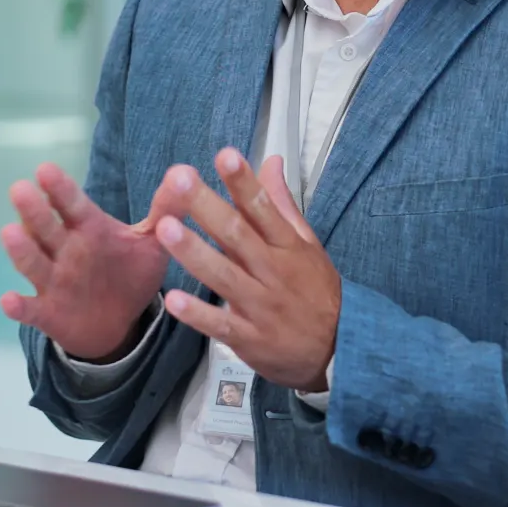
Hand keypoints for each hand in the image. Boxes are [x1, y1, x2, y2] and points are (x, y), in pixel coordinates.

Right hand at [0, 163, 186, 361]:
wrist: (117, 322)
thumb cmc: (129, 272)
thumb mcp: (150, 242)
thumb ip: (166, 210)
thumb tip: (186, 173)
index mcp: (89, 227)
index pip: (72, 204)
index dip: (59, 188)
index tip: (45, 169)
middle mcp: (65, 250)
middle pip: (46, 227)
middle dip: (34, 210)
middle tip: (21, 189)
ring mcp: (53, 281)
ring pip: (33, 262)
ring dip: (21, 250)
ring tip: (10, 233)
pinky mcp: (46, 313)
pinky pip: (30, 309)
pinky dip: (19, 307)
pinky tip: (8, 301)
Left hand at [156, 149, 340, 391]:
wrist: (342, 350)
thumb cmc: (317, 291)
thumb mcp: (307, 244)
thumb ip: (282, 203)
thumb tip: (270, 161)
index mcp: (288, 247)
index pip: (264, 208)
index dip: (243, 182)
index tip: (225, 156)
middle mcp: (273, 272)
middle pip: (237, 235)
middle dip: (206, 206)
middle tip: (180, 180)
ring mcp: (261, 306)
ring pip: (224, 276)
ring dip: (194, 252)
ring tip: (166, 228)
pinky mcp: (249, 338)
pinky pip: (221, 325)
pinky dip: (198, 313)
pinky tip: (174, 299)